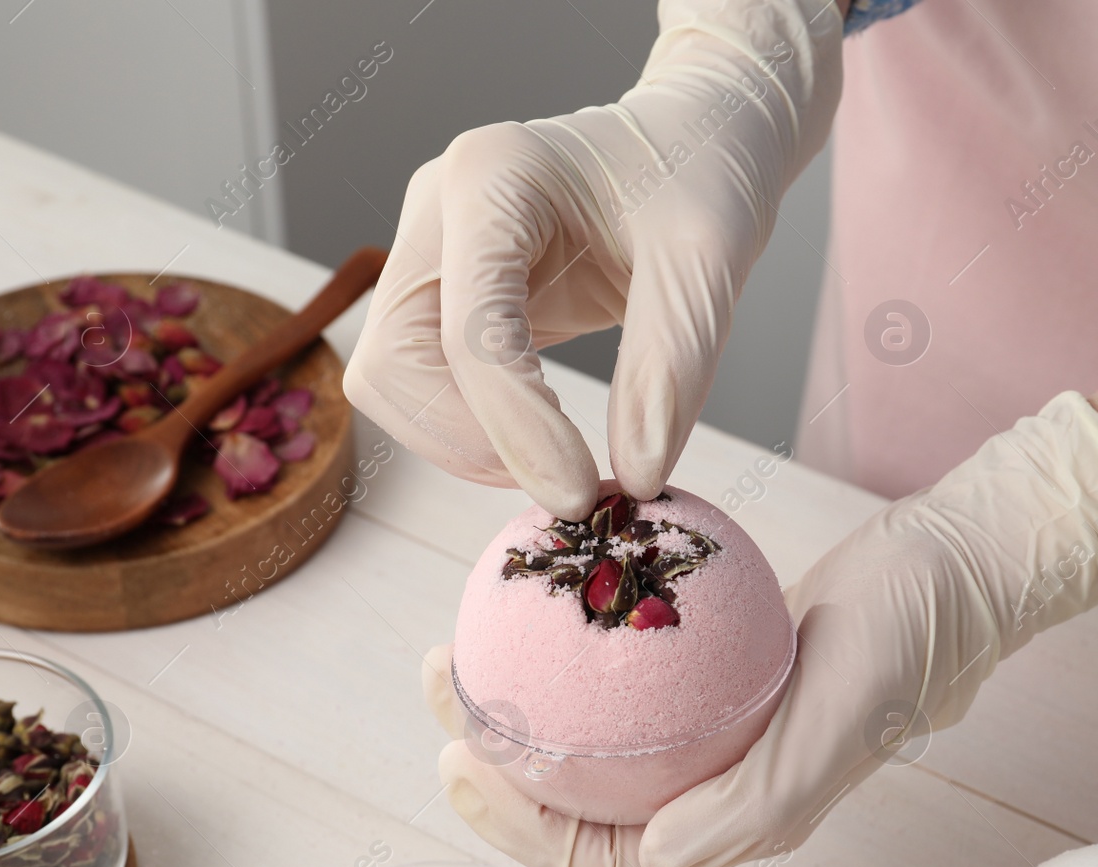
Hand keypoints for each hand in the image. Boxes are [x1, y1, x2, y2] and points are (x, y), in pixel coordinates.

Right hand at [344, 0, 841, 520]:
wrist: (691, 139)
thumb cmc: (700, 179)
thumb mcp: (709, 262)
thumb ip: (672, 368)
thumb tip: (635, 479)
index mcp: (491, 176)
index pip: (468, 329)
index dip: (515, 426)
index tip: (581, 495)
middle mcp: (436, 207)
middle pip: (392, 363)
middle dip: (468, 440)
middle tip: (566, 482)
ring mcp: (428, 250)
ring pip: (388, 383)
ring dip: (462, 444)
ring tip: (561, 461)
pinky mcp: (441, 293)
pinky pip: (420, 385)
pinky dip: (470, 431)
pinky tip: (545, 436)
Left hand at [425, 393, 1097, 866]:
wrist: (950, 572)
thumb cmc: (901, 650)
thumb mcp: (829, 732)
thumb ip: (745, 808)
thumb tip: (651, 856)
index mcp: (734, 827)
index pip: (603, 862)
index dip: (521, 832)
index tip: (463, 759)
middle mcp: (714, 790)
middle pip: (581, 807)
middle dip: (499, 768)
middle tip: (448, 691)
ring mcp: (712, 732)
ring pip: (595, 745)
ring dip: (526, 711)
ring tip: (472, 651)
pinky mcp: (714, 675)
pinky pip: (625, 683)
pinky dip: (573, 658)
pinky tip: (543, 602)